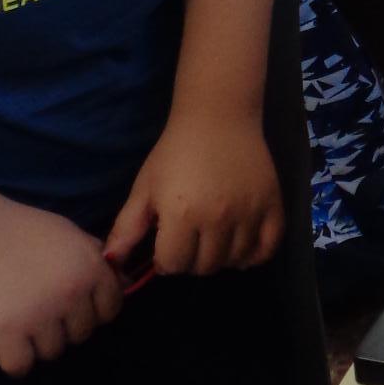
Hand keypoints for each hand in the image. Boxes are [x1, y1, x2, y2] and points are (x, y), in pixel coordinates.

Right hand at [0, 199, 121, 375]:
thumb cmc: (22, 230)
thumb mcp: (68, 233)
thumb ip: (96, 258)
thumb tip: (124, 282)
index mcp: (92, 270)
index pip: (110, 310)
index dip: (91, 309)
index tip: (70, 303)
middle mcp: (72, 296)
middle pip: (81, 335)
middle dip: (63, 325)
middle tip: (37, 306)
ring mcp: (41, 317)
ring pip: (52, 352)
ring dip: (36, 342)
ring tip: (18, 316)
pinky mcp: (8, 335)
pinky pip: (20, 367)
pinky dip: (12, 358)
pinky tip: (4, 339)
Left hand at [107, 104, 282, 275]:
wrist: (217, 117)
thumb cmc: (175, 152)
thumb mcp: (145, 187)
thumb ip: (127, 227)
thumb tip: (112, 264)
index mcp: (182, 214)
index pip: (173, 265)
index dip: (165, 258)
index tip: (167, 242)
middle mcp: (218, 218)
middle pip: (204, 267)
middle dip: (191, 259)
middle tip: (189, 239)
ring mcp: (248, 213)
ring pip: (233, 261)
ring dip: (219, 258)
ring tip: (212, 239)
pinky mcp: (272, 205)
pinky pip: (267, 248)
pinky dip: (254, 255)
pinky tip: (240, 246)